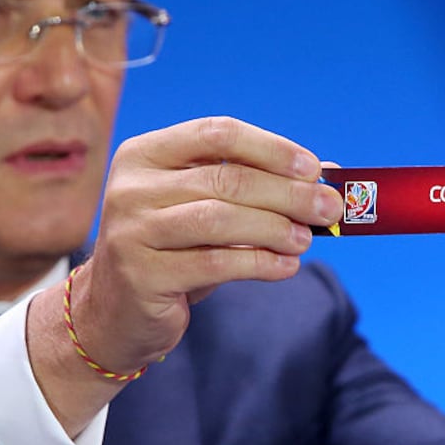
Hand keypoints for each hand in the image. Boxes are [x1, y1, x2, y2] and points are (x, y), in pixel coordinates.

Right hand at [68, 116, 343, 375]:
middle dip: (287, 193)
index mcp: (145, 153)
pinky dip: (259, 263)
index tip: (313, 168)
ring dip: (275, 228)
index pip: (217, 133)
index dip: (271, 148)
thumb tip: (327, 173)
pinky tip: (285, 266)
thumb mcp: (206, 208)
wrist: (115, 310)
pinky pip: (214, 263)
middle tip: (328, 208)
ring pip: (220, 219)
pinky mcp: (141, 275)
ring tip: (305, 239)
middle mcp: (131, 186)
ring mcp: (131, 230)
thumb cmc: (172, 250)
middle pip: (226, 178)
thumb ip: (254, 185)